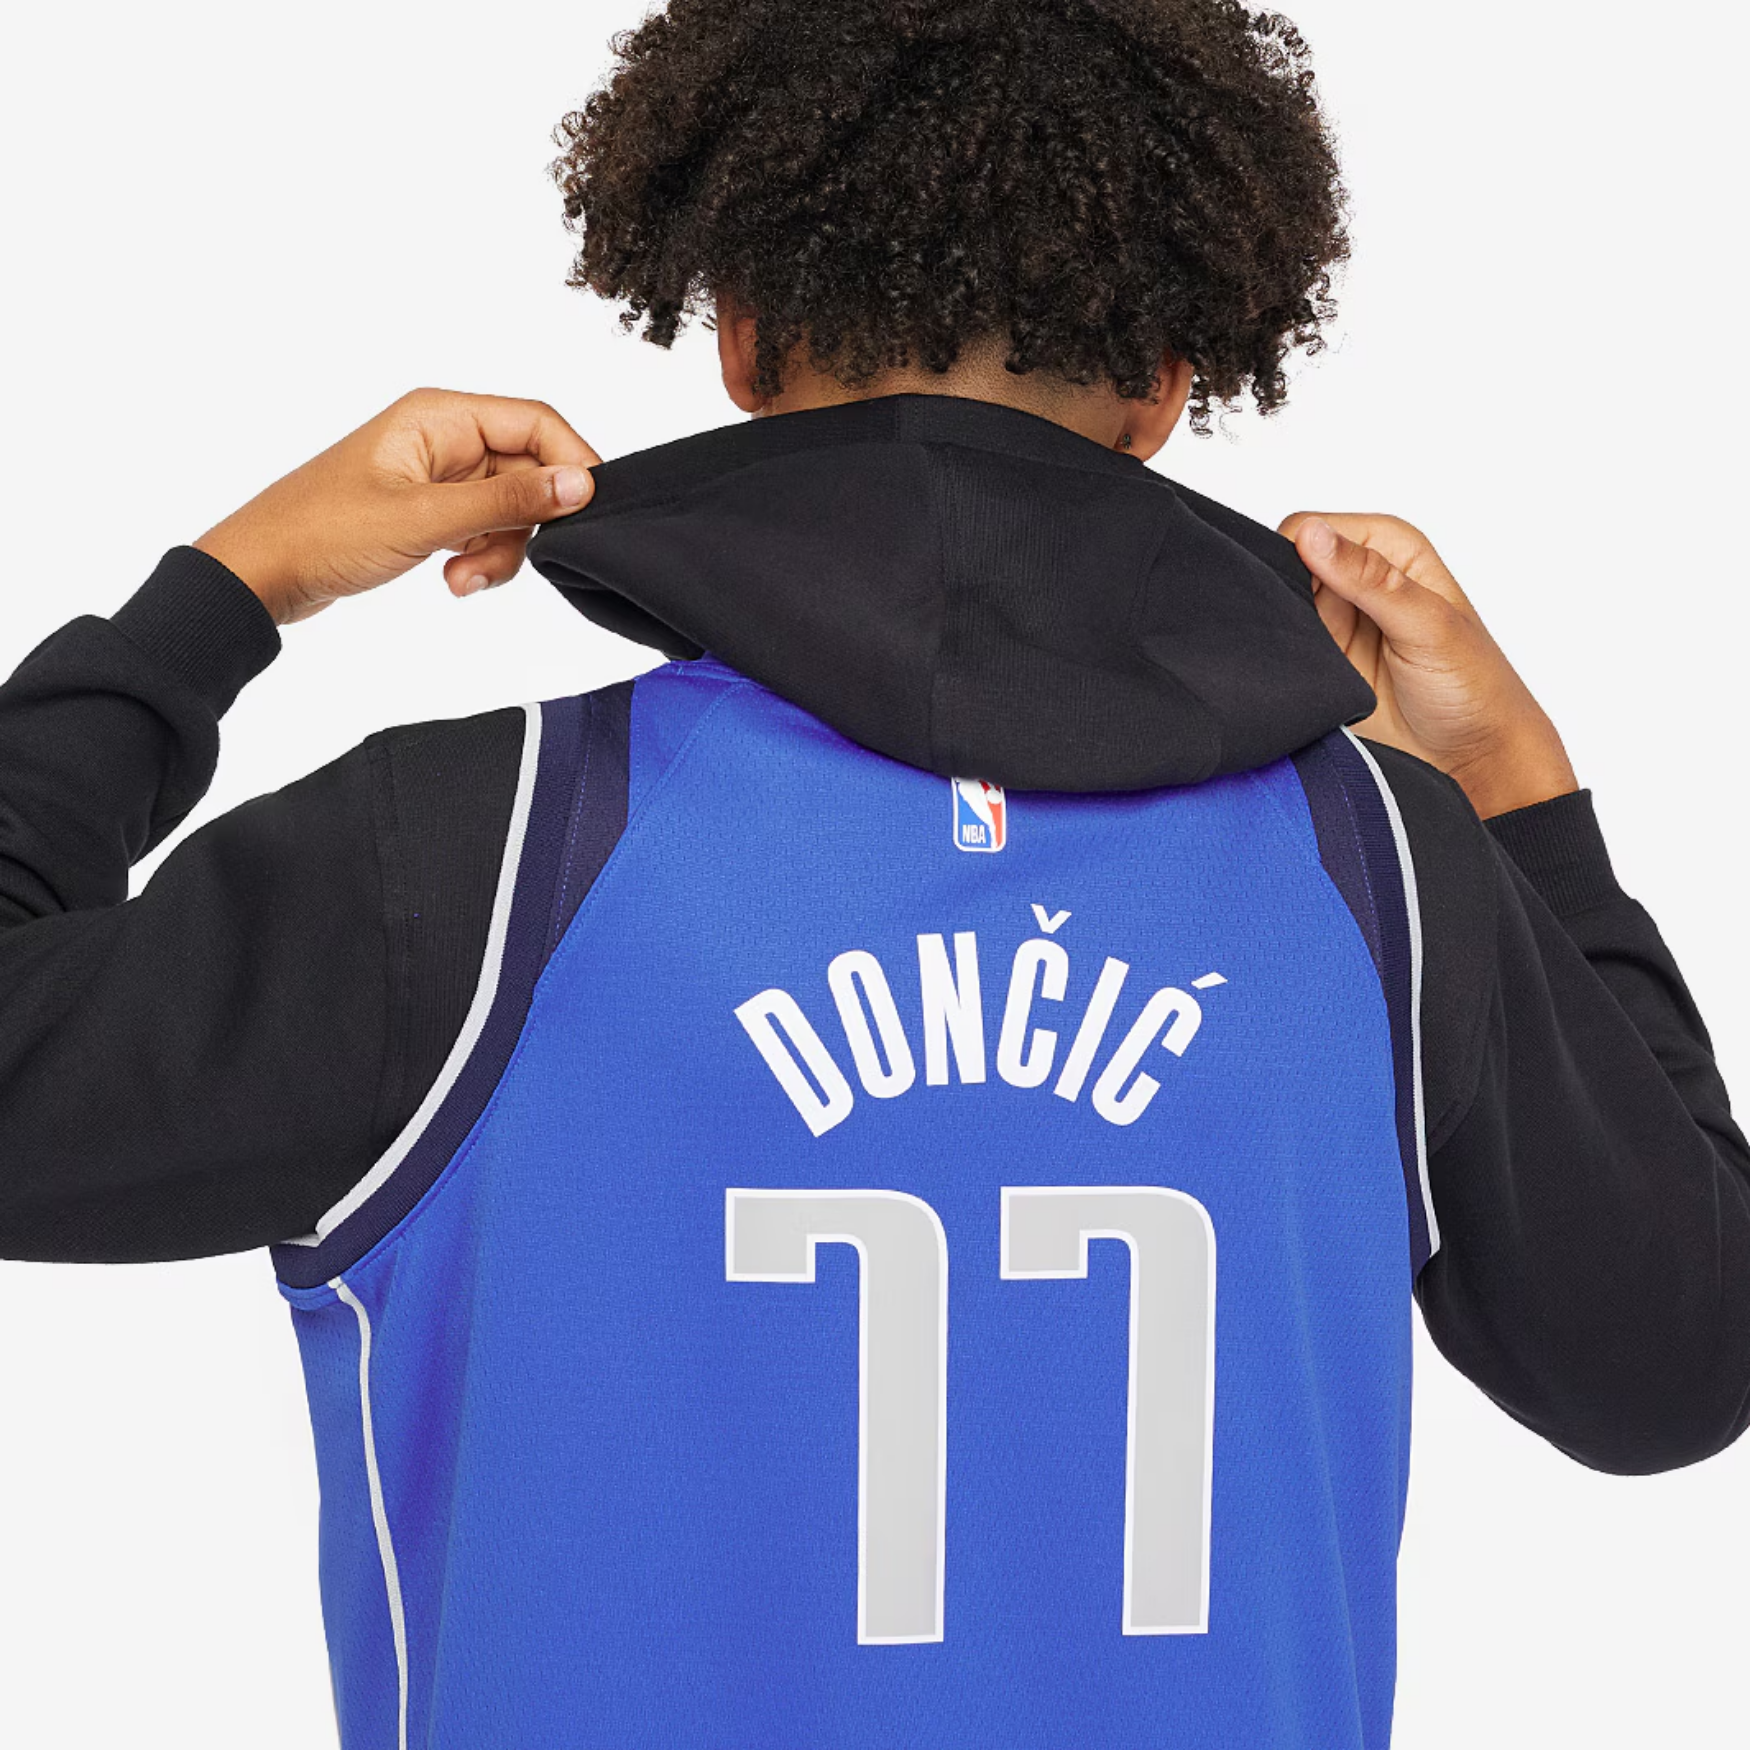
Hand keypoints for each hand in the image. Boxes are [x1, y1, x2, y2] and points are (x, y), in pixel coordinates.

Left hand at [195, 389, 599, 624]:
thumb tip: (580, 484)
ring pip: (512, 509)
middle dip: (525, 524)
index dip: (571, 464)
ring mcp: (440, 477)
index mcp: (440, 416)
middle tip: (497, 561)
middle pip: (530, 471)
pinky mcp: (433, 512)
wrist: (262, 573)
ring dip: (500, 552)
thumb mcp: (425, 517)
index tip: (586, 513)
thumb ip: (507, 500)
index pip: (537, 422)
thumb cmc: (322, 531)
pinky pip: (486, 530)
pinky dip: (481, 560)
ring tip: (460, 581)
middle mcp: (445, 438)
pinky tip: (451, 580)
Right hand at [1279, 511, 1577, 819]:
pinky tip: (1303, 675)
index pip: (1313, 528)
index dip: (1297, 552)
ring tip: (1313, 657)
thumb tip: (1311, 535)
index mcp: (1389, 549)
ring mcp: (1336, 622)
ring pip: (1278, 608)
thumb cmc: (1473, 686)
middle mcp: (1359, 579)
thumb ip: (1369, 578)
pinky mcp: (1320, 661)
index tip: (1308, 590)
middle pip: (1287, 565)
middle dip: (1283, 592)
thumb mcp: (1426, 623)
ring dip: (1284, 629)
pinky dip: (1282, 658)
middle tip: (1309, 631)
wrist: (1471, 759)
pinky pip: (1282, 650)